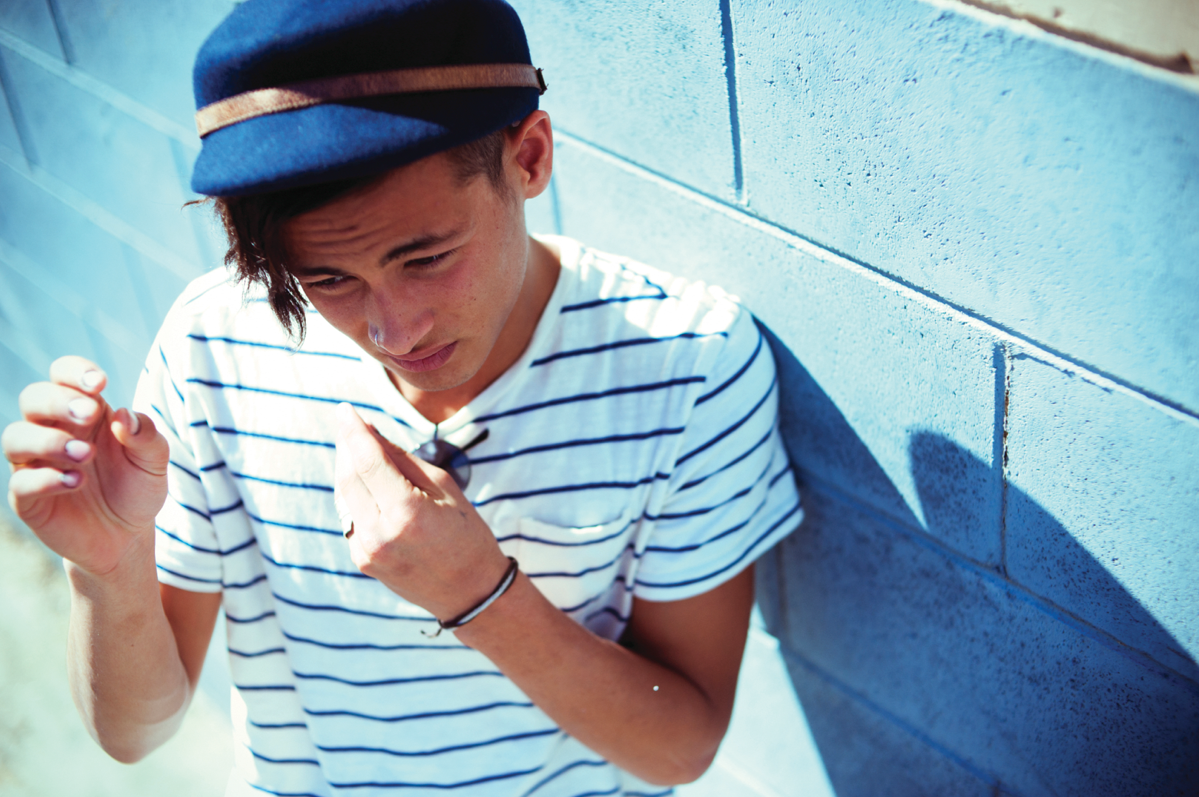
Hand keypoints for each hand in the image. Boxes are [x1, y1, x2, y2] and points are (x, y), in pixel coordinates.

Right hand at [3, 356, 168, 575]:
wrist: (128, 537)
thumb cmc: (136, 488)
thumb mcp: (154, 461)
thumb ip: (146, 435)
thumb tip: (122, 416)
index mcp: (84, 413)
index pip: (63, 375)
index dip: (75, 372)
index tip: (99, 383)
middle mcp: (54, 431)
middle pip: (34, 398)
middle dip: (58, 401)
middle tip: (89, 414)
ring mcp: (36, 464)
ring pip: (15, 436)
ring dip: (48, 440)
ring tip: (85, 456)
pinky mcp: (29, 498)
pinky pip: (20, 481)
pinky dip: (45, 478)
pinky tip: (74, 482)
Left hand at [334, 403, 508, 621]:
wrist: (470, 591)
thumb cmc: (467, 534)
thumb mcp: (444, 487)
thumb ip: (402, 459)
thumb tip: (370, 433)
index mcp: (406, 513)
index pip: (367, 461)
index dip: (353, 431)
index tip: (344, 409)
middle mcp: (379, 534)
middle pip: (348, 477)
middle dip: (346, 446)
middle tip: (350, 423)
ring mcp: (366, 551)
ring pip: (344, 497)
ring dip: (346, 469)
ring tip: (355, 447)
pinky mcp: (361, 560)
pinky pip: (348, 517)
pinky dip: (352, 494)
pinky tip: (363, 481)